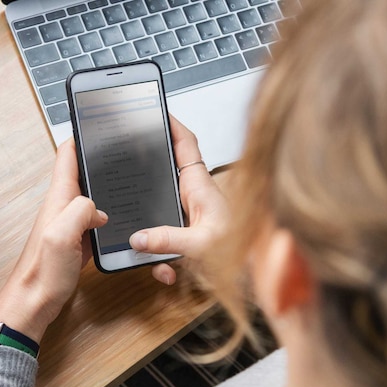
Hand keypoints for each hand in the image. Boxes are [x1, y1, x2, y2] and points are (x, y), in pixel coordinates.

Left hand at [0, 139, 107, 342]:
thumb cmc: (42, 273)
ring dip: (108, 186)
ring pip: (93, 196)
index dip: (82, 135)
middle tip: (126, 147)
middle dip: (102, 158)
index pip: (67, 156)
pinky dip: (111, 215)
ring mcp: (71, 224)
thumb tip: (98, 207)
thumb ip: (79, 211)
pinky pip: (97, 221)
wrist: (33, 303)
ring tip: (132, 176)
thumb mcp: (61, 236)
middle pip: (83, 173)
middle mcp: (64, 207)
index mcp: (59, 199)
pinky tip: (126, 218)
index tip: (100, 120)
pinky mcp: (79, 242)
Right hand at [129, 116, 229, 284]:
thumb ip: (168, 240)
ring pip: (161, 213)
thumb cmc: (243, 249)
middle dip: (147, 177)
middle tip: (128, 171)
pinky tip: (167, 272)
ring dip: (153, 236)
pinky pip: (166, 242)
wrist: (258, 270)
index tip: (155, 112)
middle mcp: (195, 197)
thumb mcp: (200, 244)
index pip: (185, 144)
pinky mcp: (190, 235)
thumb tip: (139, 238)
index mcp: (200, 186)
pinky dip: (163, 259)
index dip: (171, 125)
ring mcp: (191, 215)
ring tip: (152, 253)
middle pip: (166, 174)